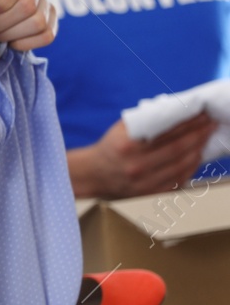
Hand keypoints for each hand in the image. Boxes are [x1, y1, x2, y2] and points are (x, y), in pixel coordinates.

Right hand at [67, 112, 214, 198]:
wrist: (94, 175)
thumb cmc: (111, 148)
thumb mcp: (122, 130)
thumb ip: (147, 121)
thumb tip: (177, 112)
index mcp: (128, 146)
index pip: (168, 131)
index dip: (190, 122)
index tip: (203, 114)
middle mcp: (137, 165)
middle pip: (179, 148)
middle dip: (199, 134)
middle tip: (210, 124)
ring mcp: (144, 182)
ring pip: (182, 164)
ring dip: (199, 149)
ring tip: (205, 138)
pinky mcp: (151, 193)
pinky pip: (179, 179)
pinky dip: (191, 167)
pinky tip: (196, 156)